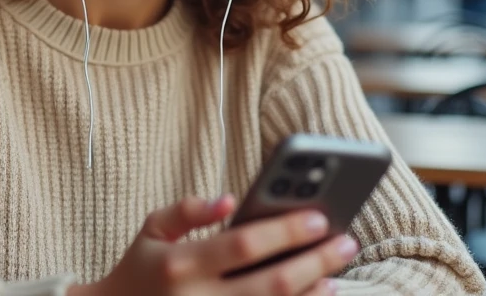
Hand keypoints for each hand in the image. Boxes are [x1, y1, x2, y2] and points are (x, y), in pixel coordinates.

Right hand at [70, 195, 358, 295]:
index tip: (318, 217)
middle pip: (272, 283)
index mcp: (180, 265)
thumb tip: (229, 199)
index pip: (242, 245)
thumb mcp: (151, 229)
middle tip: (345, 241)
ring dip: (313, 293)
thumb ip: (188, 209)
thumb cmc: (140, 269)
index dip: (283, 231)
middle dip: (315, 261)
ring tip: (336, 272)